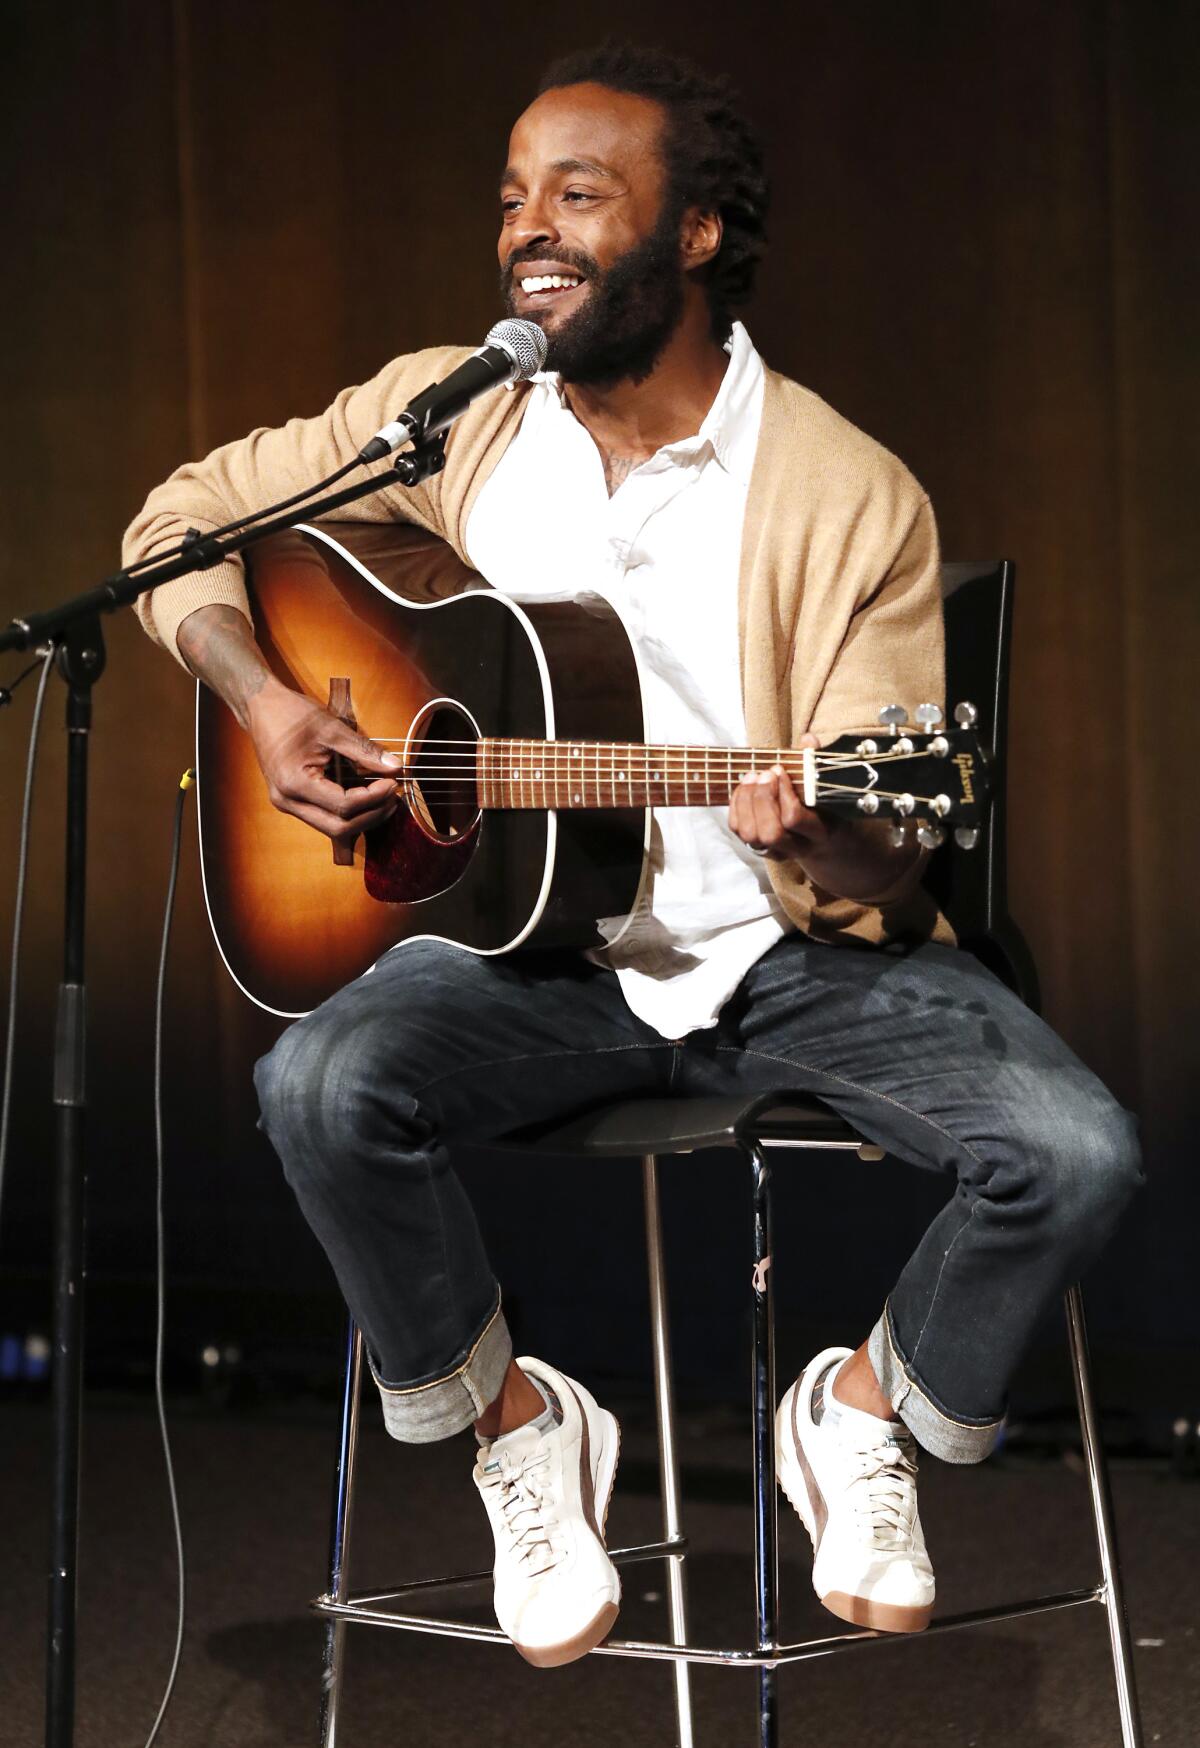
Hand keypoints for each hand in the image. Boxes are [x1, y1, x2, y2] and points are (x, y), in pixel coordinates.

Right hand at [246, 678, 400, 841]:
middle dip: (371, 816)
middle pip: (338, 828)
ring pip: (331, 828)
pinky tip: (366, 799)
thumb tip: (395, 767)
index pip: (343, 805)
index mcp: (294, 783)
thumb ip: (364, 751)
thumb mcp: (332, 728)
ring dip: (361, 818)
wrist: (261, 707)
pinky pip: (324, 817)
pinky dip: (348, 812)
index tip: (393, 783)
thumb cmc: (292, 713)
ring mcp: (287, 804)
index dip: (373, 798)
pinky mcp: (292, 801)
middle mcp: (287, 801)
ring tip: (384, 798)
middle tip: (393, 798)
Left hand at [727, 735, 831, 860]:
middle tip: (765, 774)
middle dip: (762, 799)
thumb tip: (808, 739)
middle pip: (769, 832)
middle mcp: (796, 847)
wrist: (824, 842)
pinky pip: (738, 830)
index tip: (781, 771)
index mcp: (819, 832)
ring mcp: (775, 851)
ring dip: (746, 802)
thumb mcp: (828, 789)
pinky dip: (736, 805)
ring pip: (750, 835)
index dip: (783, 793)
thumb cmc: (827, 808)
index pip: (793, 819)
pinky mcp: (758, 848)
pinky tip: (745, 787)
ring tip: (753, 776)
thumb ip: (817, 764)